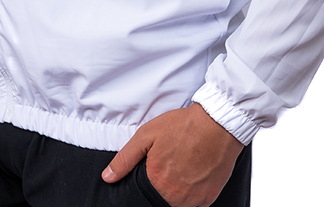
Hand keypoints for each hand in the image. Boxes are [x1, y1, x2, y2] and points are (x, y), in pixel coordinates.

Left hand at [102, 103, 243, 206]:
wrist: (217, 124)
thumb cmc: (182, 126)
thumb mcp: (147, 135)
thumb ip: (125, 159)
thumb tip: (107, 177)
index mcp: (157, 183)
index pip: (144, 197)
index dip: (147, 186)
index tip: (154, 175)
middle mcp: (176, 197)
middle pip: (162, 200)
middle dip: (162, 187)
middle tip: (170, 166)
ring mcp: (194, 200)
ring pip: (179, 204)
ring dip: (177, 192)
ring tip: (181, 168)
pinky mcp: (210, 198)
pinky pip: (196, 203)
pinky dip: (192, 193)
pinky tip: (193, 173)